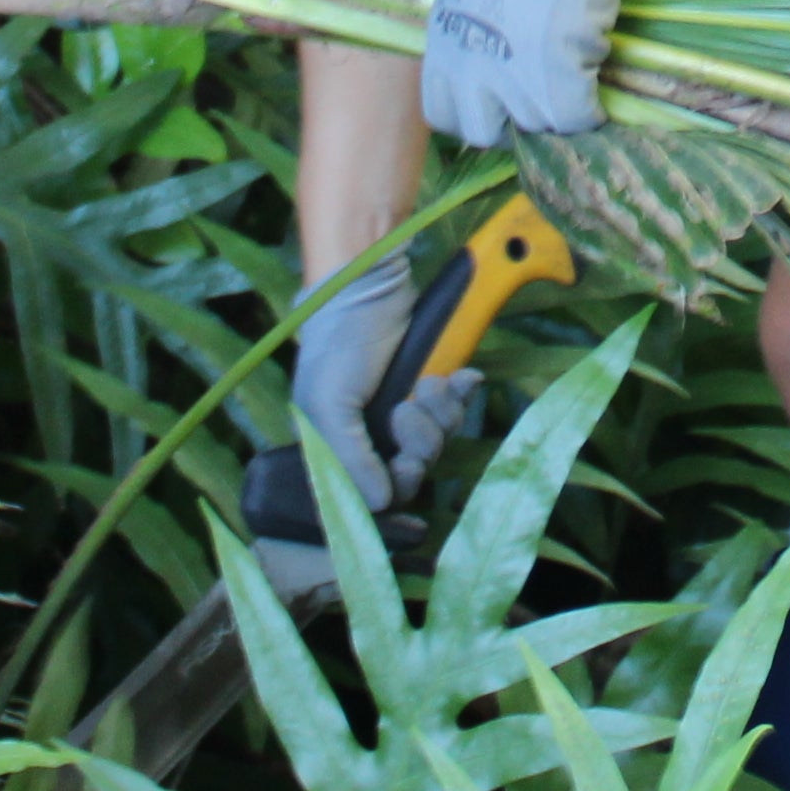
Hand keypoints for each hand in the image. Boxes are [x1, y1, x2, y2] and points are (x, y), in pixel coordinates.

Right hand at [256, 246, 483, 603]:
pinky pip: (458, 407)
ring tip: (427, 382)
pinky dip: (461, 392)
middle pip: (416, 469)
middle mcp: (376, 435)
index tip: (406, 466)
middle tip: (408, 411)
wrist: (368, 285)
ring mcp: (408, 410)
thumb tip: (379, 505)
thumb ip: (349, 459)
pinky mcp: (434, 384)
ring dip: (440, 412)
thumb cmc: (336, 346)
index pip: (378, 493)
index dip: (398, 486)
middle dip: (420, 442)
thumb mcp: (328, 404)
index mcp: (341, 447)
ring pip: (441, 439)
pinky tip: (459, 376)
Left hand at [418, 0, 657, 145]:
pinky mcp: (556, 76)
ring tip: (572, 81)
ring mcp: (510, 75)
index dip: (473, 112)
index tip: (499, 103)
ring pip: (533, 126)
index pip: (440, 112)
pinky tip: (596, 89)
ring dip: (554, 112)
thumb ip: (475, 32)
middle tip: (538, 100)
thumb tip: (495, 64)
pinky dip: (589, 112)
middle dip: (511, 123)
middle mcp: (468, 64)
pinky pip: (574, 118)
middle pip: (482, 131)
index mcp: (444, 39)